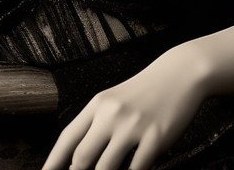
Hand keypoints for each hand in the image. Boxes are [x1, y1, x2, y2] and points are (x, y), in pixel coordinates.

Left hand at [41, 54, 205, 169]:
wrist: (180, 73)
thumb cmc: (146, 90)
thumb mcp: (115, 100)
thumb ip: (97, 124)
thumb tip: (78, 160)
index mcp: (98, 105)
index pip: (67, 138)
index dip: (53, 162)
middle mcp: (111, 115)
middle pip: (82, 157)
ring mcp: (133, 126)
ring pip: (106, 168)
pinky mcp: (156, 137)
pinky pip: (137, 168)